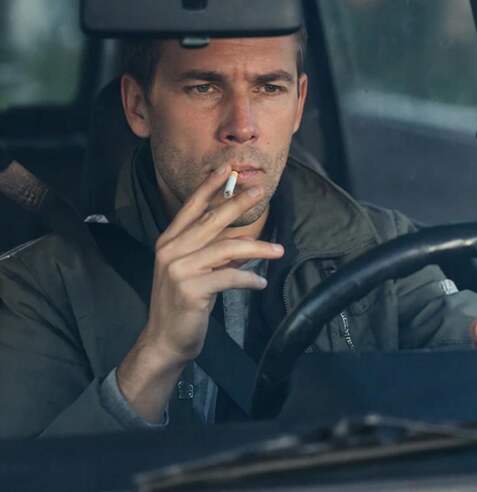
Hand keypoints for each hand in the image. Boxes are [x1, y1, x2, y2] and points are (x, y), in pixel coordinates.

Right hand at [117, 164, 283, 421]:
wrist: (165, 340)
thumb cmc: (183, 303)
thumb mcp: (195, 270)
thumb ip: (214, 251)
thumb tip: (244, 239)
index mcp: (170, 241)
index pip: (192, 206)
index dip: (211, 186)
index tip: (229, 169)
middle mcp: (171, 250)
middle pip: (212, 219)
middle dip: (238, 202)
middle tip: (260, 191)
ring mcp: (179, 269)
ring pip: (226, 248)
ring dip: (257, 247)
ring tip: (279, 250)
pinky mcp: (191, 290)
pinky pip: (229, 277)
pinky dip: (249, 278)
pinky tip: (260, 282)